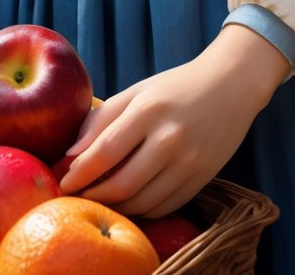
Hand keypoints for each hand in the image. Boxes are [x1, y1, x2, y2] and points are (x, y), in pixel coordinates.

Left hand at [58, 25, 289, 217]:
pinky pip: (164, 206)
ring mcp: (189, 161)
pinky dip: (142, 210)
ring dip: (116, 207)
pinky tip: (131, 201)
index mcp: (149, 109)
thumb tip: (71, 156)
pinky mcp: (203, 178)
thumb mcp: (138, 91)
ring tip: (101, 200)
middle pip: (122, 184)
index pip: (105, 151)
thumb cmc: (176, 86)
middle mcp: (170, 137)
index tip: (62, 182)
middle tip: (78, 197)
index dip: (79, 173)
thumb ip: (103, 119)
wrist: (231, 84)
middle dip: (94, 196)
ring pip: (143, 201)